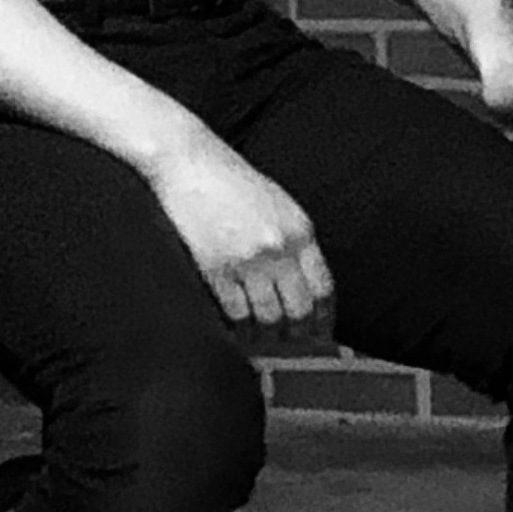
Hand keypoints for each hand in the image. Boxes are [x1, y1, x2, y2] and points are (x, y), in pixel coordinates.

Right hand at [142, 121, 334, 332]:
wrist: (188, 162)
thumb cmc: (232, 183)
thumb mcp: (278, 206)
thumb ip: (295, 242)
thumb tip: (304, 286)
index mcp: (300, 230)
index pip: (324, 288)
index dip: (324, 318)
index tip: (321, 335)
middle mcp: (279, 247)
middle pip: (299, 309)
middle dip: (298, 336)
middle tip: (292, 348)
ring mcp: (247, 258)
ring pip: (268, 317)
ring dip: (266, 337)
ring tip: (262, 343)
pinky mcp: (215, 267)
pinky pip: (235, 312)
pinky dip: (237, 328)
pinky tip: (237, 332)